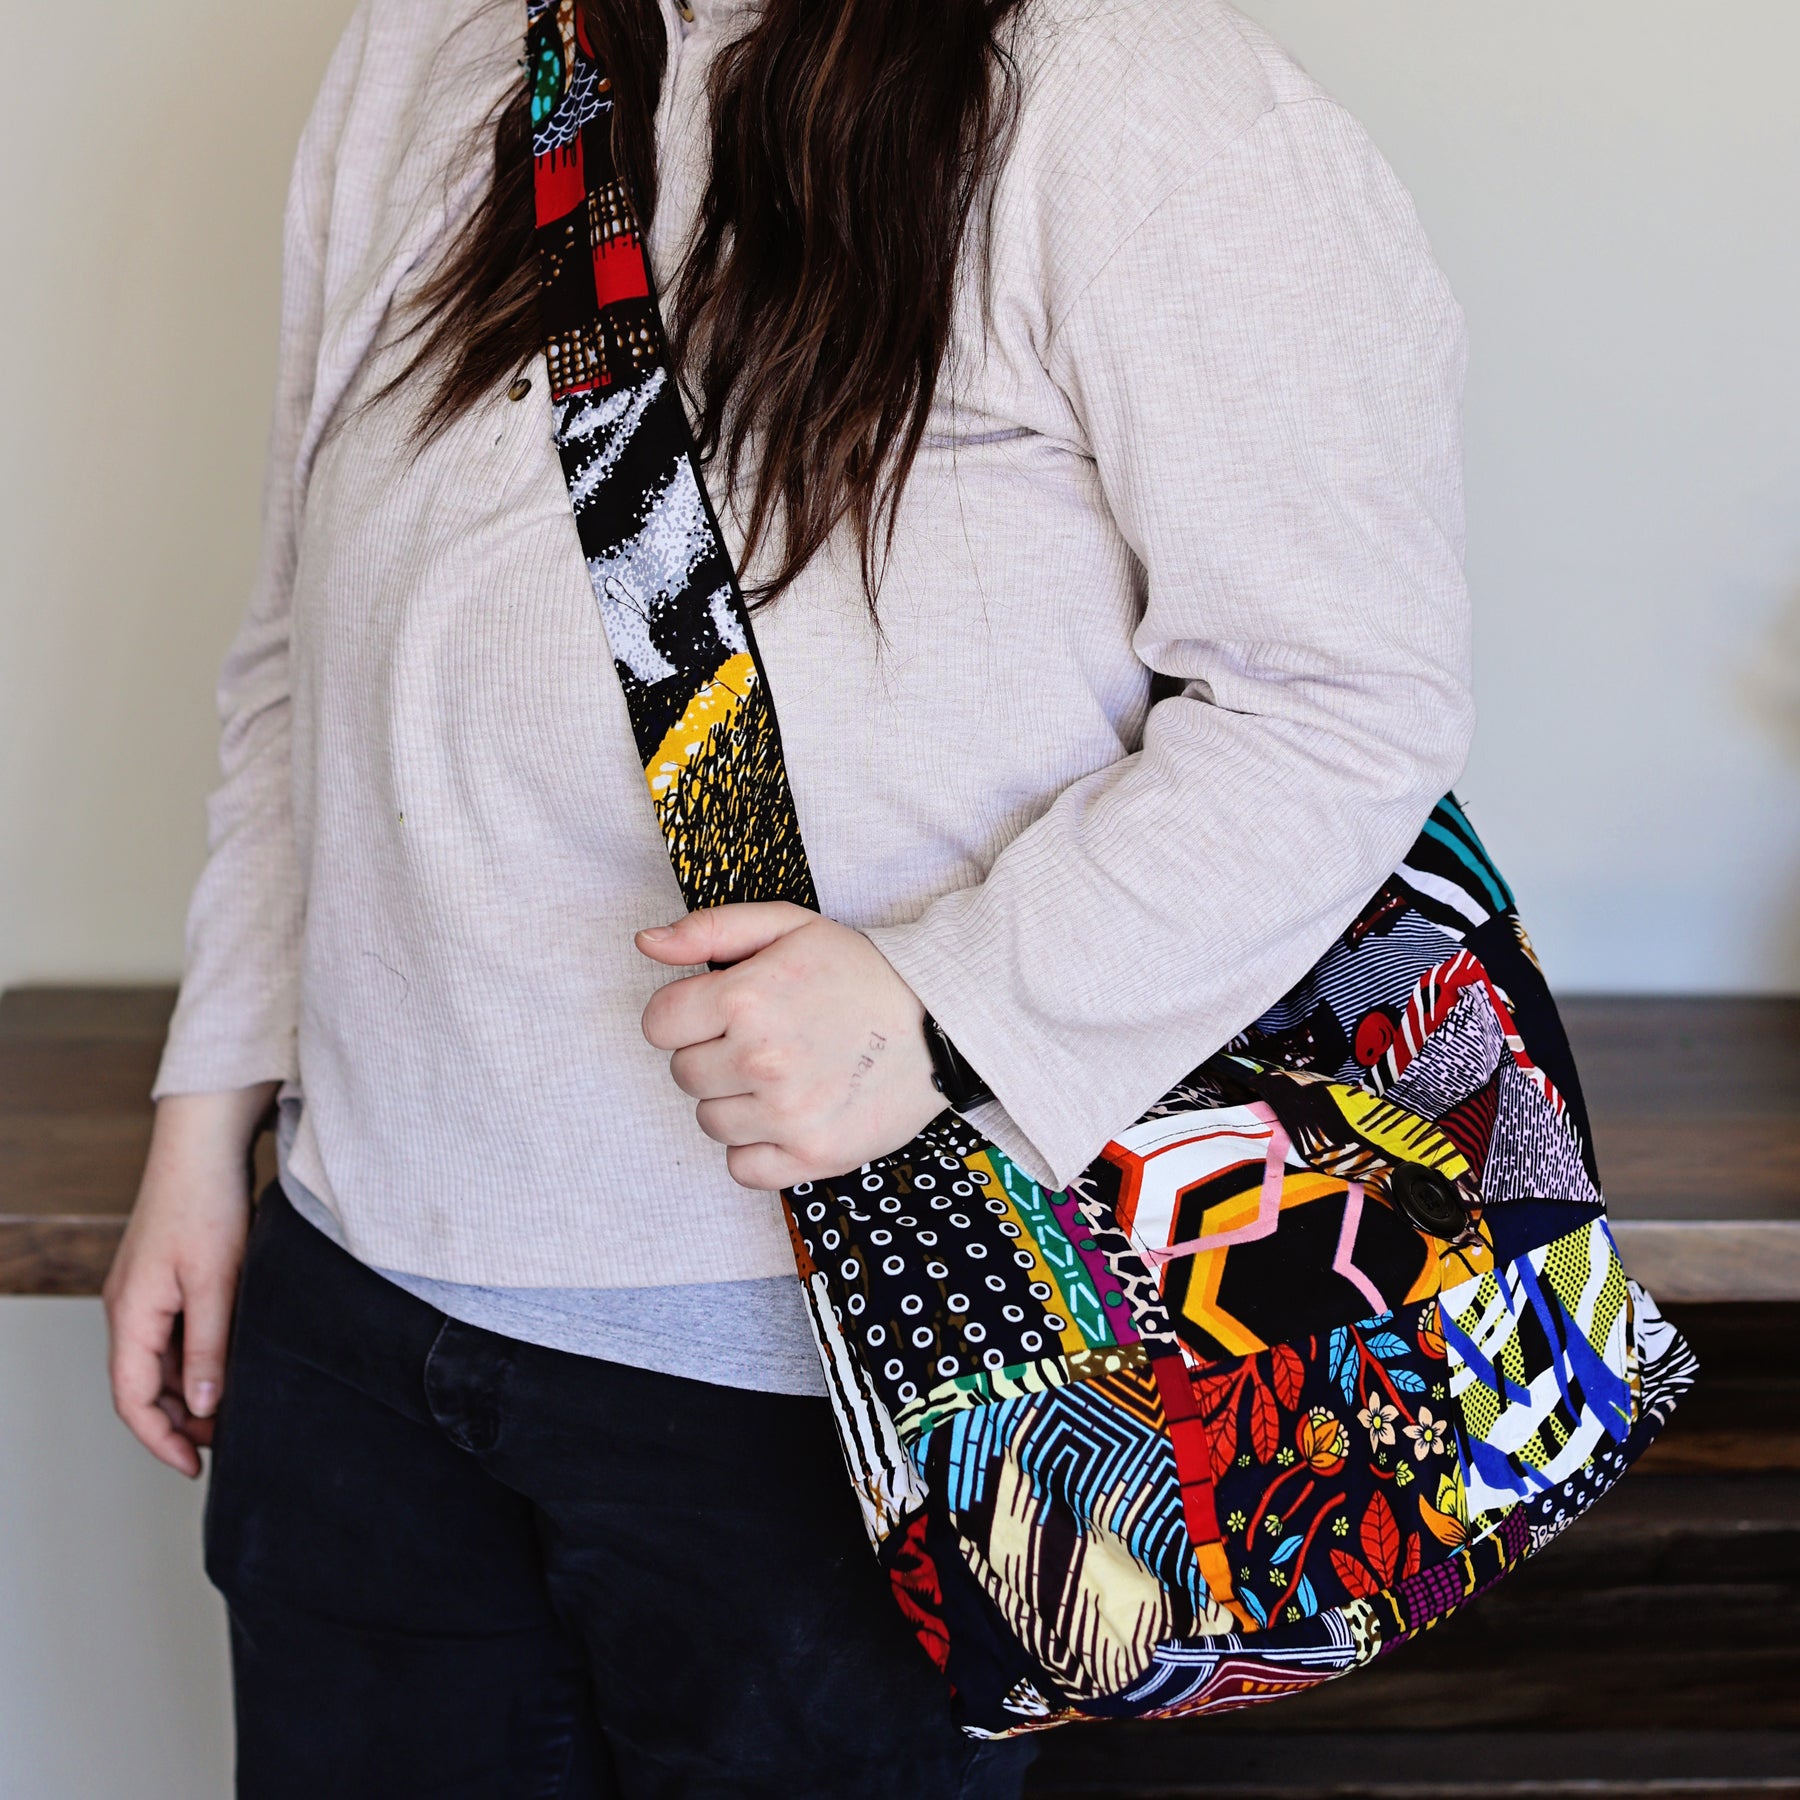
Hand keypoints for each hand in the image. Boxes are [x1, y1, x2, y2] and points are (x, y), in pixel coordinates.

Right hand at [103, 1085, 273, 1475]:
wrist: (203, 1148)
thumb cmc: (206, 1205)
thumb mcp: (216, 1283)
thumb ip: (209, 1346)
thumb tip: (203, 1405)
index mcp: (130, 1316)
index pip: (132, 1400)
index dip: (160, 1439)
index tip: (194, 1465)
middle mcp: (130, 1310)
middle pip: (145, 1387)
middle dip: (180, 1420)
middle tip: (226, 1438)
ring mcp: (146, 1295)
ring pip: (162, 1362)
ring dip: (192, 1389)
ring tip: (235, 1405)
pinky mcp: (167, 1280)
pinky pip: (175, 1334)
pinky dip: (199, 1357)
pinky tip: (232, 1361)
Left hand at [637, 903, 944, 1189]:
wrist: (941, 1021)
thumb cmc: (861, 972)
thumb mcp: (789, 925)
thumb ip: (711, 929)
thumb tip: (645, 944)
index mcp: (745, 999)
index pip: (658, 1024)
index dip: (685, 1014)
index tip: (720, 1012)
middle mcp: (760, 1060)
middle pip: (683, 1074)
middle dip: (711, 1054)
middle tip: (762, 1039)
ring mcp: (786, 1114)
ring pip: (709, 1121)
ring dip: (734, 1101)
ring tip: (783, 1074)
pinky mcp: (813, 1155)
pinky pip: (741, 1168)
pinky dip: (756, 1148)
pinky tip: (788, 1116)